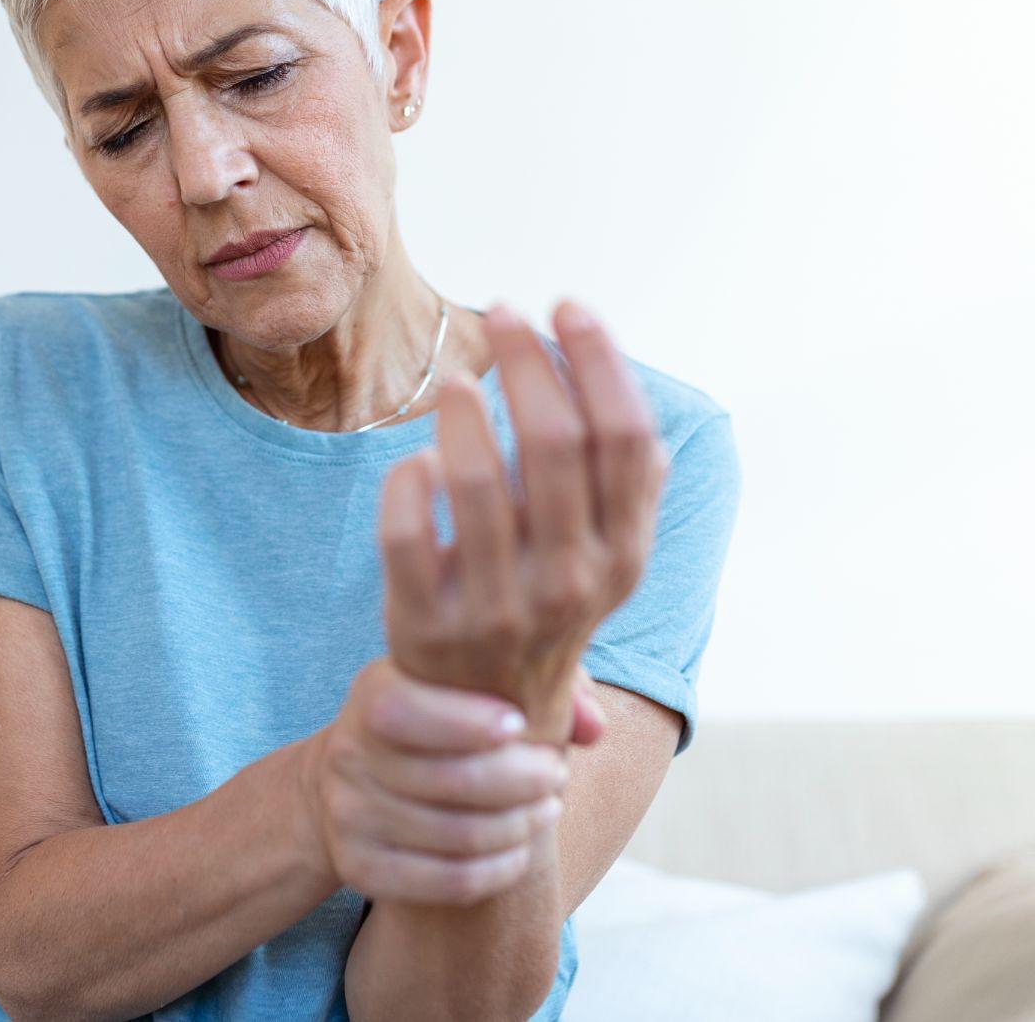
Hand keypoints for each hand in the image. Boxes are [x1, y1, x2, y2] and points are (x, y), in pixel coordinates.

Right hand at [299, 656, 571, 907]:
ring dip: (519, 826)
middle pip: (451, 780)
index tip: (522, 724)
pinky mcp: (360, 867)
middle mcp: (349, 755)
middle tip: (556, 774)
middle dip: (522, 779)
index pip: (408, 711)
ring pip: (458, 835)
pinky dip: (499, 870)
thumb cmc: (435, 719)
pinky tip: (522, 851)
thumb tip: (593, 727)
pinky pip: (448, 881)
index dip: (469, 722)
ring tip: (547, 809)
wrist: (353, 780)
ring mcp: (350, 816)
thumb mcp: (465, 684)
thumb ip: (540, 683)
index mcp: (371, 695)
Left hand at [380, 299, 666, 741]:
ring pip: (479, 483)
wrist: (486, 725)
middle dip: (527, 361)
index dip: (598, 360)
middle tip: (501, 313)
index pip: (626, 438)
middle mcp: (572, 582)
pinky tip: (417, 458)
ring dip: (464, 413)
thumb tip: (617, 378)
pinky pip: (408, 534)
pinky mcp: (427, 623)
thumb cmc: (545, 607)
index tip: (566, 308)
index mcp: (623, 555)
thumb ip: (621, 483)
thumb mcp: (604, 558)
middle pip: (557, 444)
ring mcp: (499, 607)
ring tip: (455, 377)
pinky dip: (409, 482)